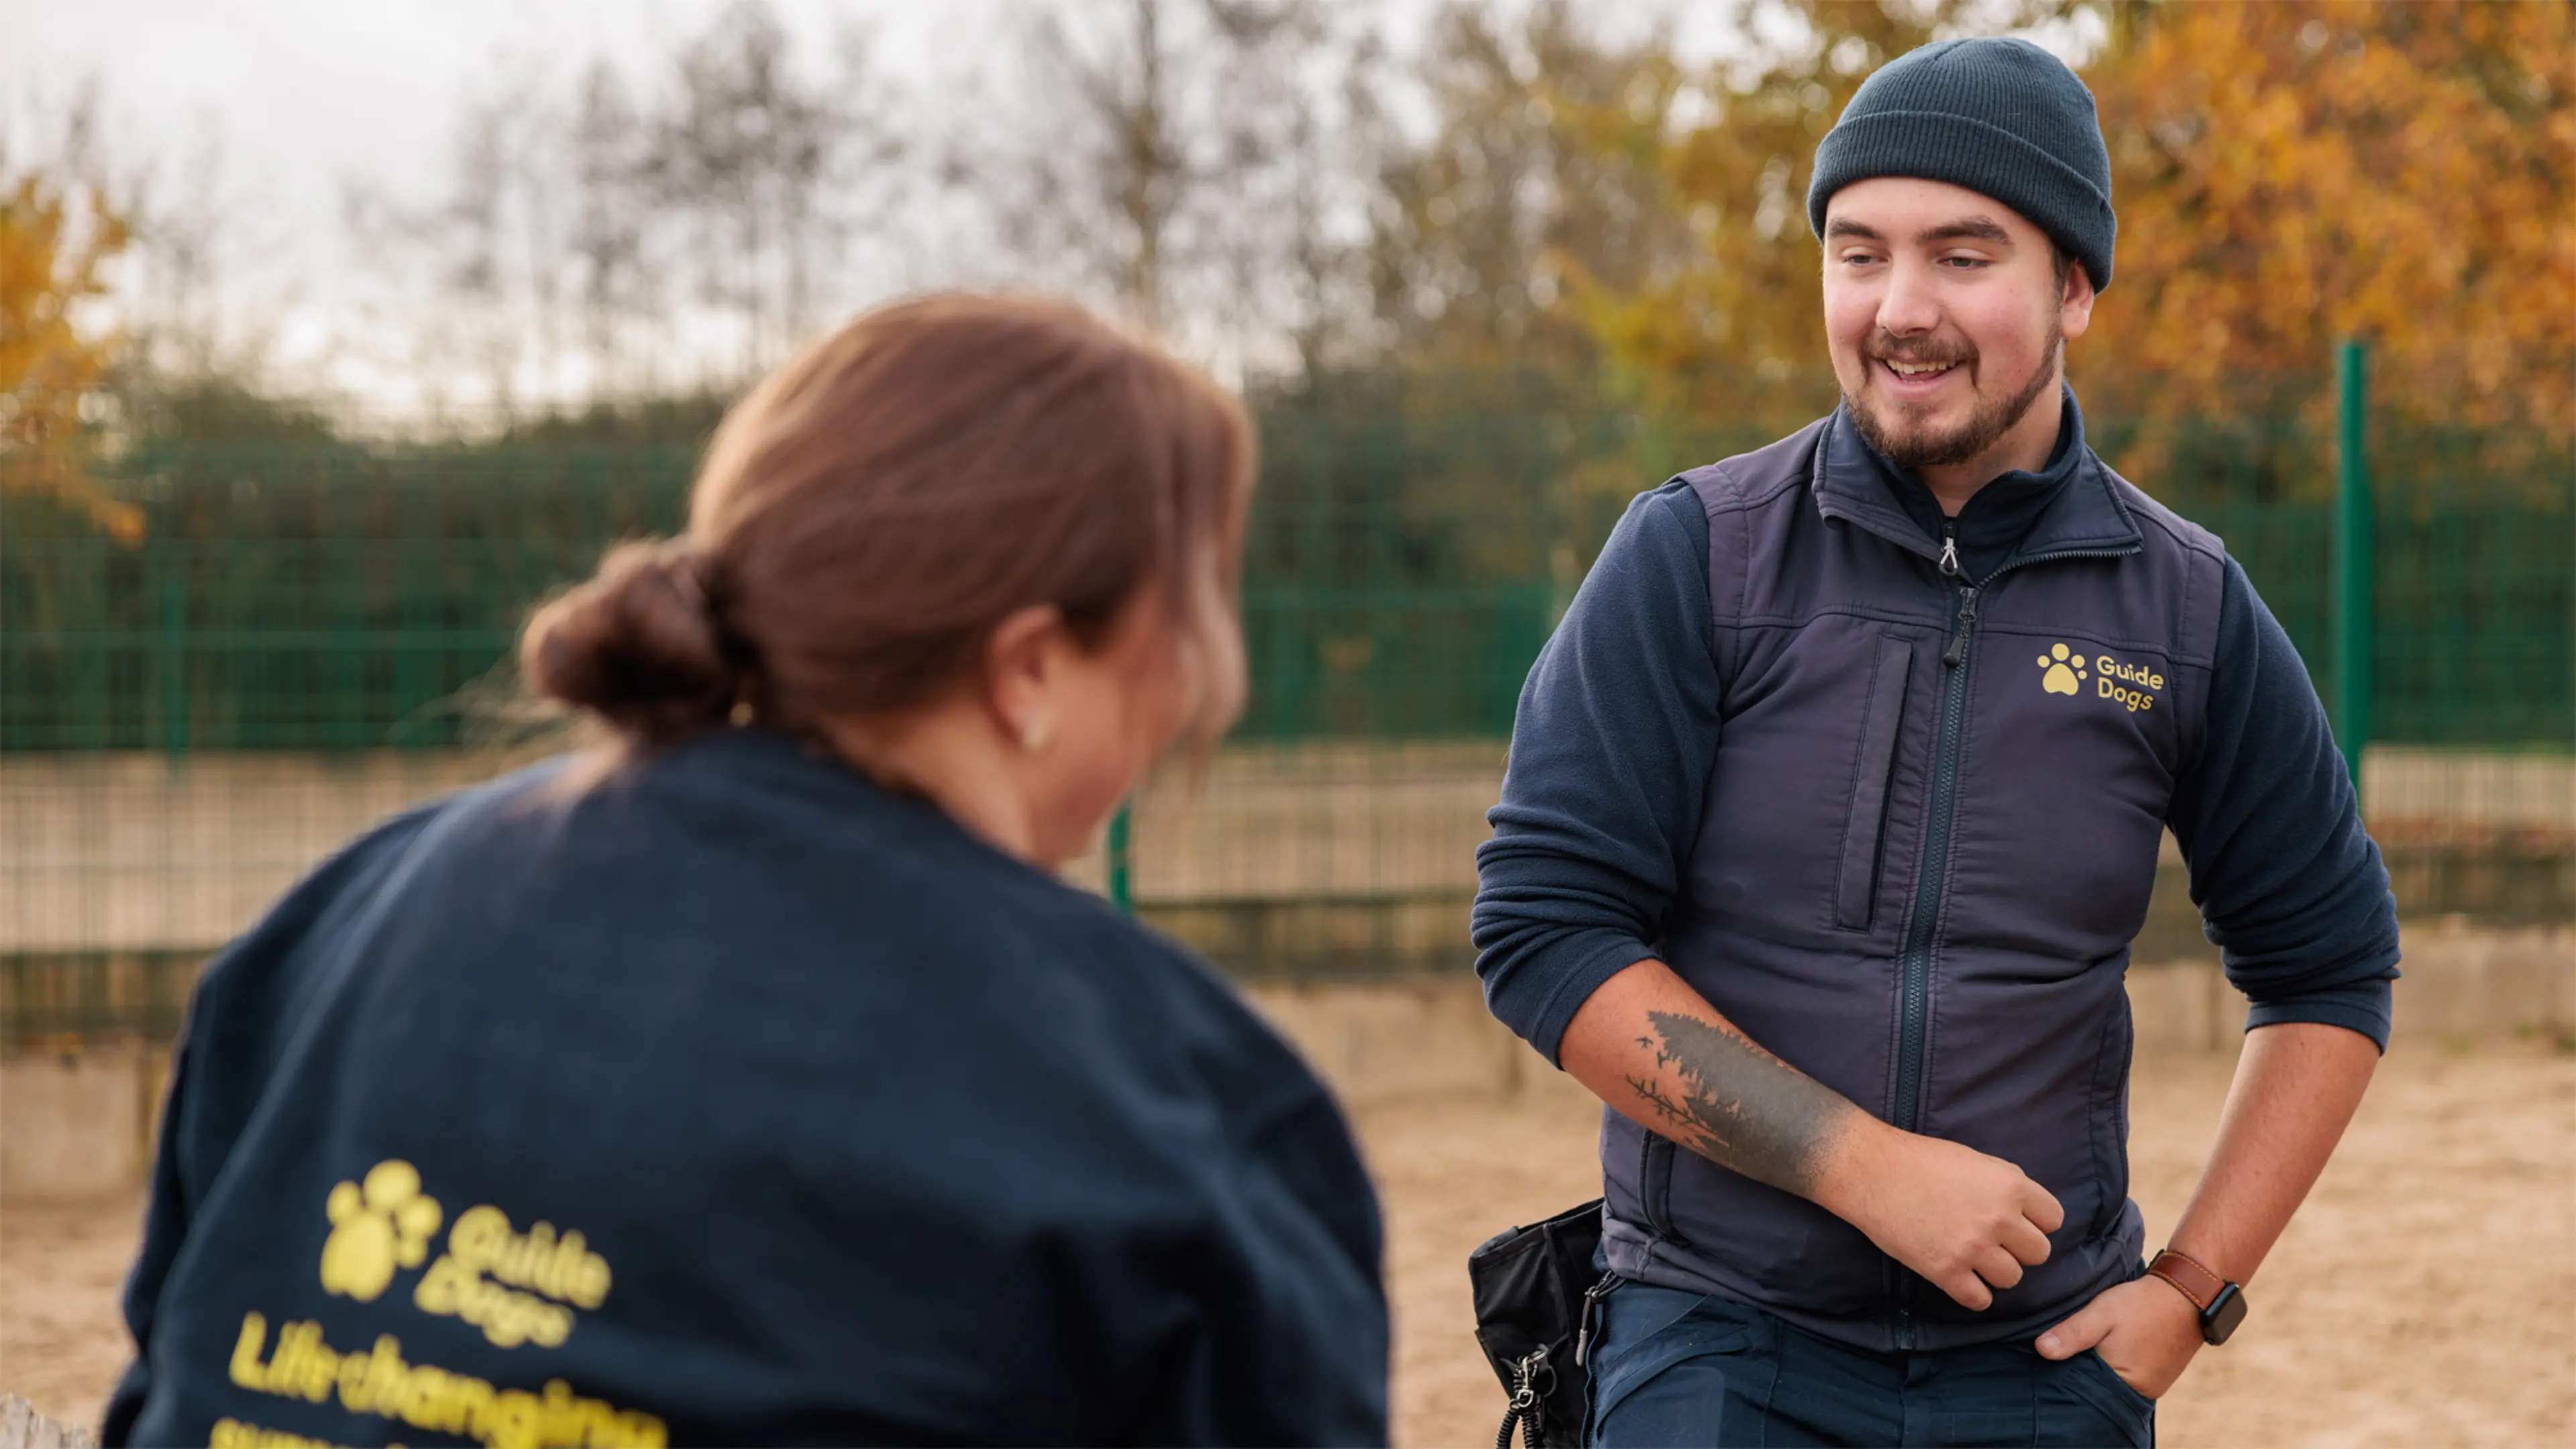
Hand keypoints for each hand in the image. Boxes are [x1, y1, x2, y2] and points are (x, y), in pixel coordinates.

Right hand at [1813, 1122, 2063, 1310]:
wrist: (1871, 1171)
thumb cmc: (1921, 1159)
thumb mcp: (1976, 1160)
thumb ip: (2006, 1184)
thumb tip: (2026, 1209)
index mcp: (2010, 1186)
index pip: (2053, 1219)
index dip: (2036, 1222)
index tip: (2018, 1222)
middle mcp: (1998, 1218)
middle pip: (2039, 1253)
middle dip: (2019, 1249)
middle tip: (1995, 1242)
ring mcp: (1972, 1248)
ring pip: (2012, 1278)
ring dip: (1996, 1271)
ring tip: (1975, 1259)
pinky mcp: (1945, 1271)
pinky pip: (1979, 1300)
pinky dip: (1973, 1293)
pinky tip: (1961, 1279)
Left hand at [2036, 1275, 2203, 1397]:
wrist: (2188, 1293)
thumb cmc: (2143, 1304)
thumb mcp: (2102, 1313)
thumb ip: (2072, 1333)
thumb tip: (2042, 1350)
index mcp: (2126, 1384)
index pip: (2084, 1392)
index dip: (2065, 1377)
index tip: (2047, 1363)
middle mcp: (2141, 1392)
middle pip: (2099, 1390)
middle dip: (2080, 1374)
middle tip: (2061, 1353)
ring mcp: (2152, 1386)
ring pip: (2112, 1382)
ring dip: (2097, 1369)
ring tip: (2080, 1351)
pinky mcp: (2158, 1374)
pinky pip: (2127, 1376)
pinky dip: (2113, 1365)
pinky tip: (2102, 1350)